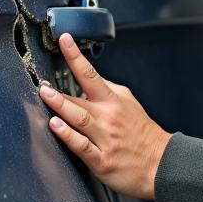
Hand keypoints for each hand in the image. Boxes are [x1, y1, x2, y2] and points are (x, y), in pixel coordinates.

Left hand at [40, 33, 170, 199]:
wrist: (162, 162)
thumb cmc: (142, 132)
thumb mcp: (128, 102)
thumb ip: (106, 89)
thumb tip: (88, 75)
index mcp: (112, 101)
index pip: (90, 74)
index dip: (75, 56)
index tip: (64, 40)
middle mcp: (107, 117)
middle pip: (79, 98)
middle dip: (59, 90)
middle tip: (41, 82)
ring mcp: (104, 138)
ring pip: (79, 119)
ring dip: (61, 106)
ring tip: (45, 96)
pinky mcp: (101, 160)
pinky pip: (82, 146)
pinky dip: (68, 136)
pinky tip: (56, 127)